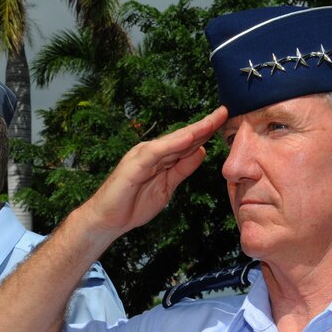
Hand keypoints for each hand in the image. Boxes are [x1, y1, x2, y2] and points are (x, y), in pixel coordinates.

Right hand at [84, 106, 227, 236]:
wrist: (108, 220)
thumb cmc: (133, 204)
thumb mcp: (167, 186)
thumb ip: (182, 169)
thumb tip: (201, 151)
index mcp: (161, 157)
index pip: (187, 142)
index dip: (205, 132)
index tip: (224, 121)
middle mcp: (152, 151)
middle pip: (182, 136)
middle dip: (203, 125)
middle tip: (224, 112)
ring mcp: (143, 156)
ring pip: (172, 141)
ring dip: (192, 131)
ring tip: (211, 121)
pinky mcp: (135, 164)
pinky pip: (157, 152)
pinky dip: (173, 144)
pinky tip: (189, 137)